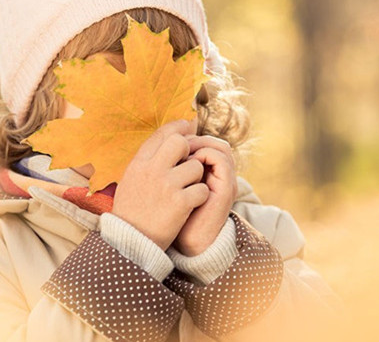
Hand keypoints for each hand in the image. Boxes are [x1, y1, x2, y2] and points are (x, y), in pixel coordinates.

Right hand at [111, 119, 209, 249]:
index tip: (187, 125)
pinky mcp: (180, 203)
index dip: (177, 126)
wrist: (131, 242)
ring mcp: (166, 186)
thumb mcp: (131, 181)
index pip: (161, 135)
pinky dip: (200, 197)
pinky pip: (202, 189)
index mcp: (138, 164)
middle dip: (189, 151)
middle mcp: (152, 170)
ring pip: (196, 167)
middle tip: (188, 164)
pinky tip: (191, 204)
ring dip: (196, 178)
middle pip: (180, 142)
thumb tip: (168, 140)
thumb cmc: (132, 211)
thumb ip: (147, 162)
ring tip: (186, 190)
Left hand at [172, 135, 237, 255]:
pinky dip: (204, 155)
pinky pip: (220, 160)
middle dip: (192, 137)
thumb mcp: (167, 190)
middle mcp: (218, 175)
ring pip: (219, 146)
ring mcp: (224, 181)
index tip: (166, 140)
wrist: (186, 242)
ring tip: (180, 151)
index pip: (202, 142)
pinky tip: (187, 161)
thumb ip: (166, 171)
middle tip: (175, 141)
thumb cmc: (171, 217)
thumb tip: (152, 148)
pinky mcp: (226, 188)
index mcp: (206, 173)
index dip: (185, 135)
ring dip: (198, 144)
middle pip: (212, 141)